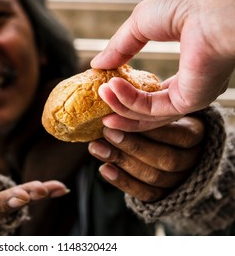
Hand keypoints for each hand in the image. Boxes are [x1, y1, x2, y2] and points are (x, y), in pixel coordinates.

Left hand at [88, 116, 203, 201]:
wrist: (173, 151)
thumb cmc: (163, 123)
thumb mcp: (162, 111)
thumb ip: (147, 108)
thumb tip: (116, 96)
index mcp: (196, 135)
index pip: (180, 135)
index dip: (152, 130)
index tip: (123, 117)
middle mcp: (192, 161)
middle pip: (166, 159)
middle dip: (133, 145)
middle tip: (107, 131)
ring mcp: (179, 181)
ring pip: (153, 176)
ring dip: (122, 161)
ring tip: (96, 147)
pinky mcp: (164, 196)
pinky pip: (145, 193)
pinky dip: (122, 182)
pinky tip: (104, 168)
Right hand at [91, 0, 234, 130]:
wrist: (208, 4)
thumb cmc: (186, 4)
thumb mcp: (141, 24)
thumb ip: (120, 47)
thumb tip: (97, 64)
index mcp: (187, 66)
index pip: (153, 90)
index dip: (127, 92)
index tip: (104, 89)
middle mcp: (191, 85)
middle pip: (149, 110)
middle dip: (120, 110)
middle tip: (98, 109)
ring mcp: (190, 95)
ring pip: (148, 114)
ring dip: (119, 106)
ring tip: (100, 94)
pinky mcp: (188, 100)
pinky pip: (151, 109)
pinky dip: (127, 101)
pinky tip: (111, 89)